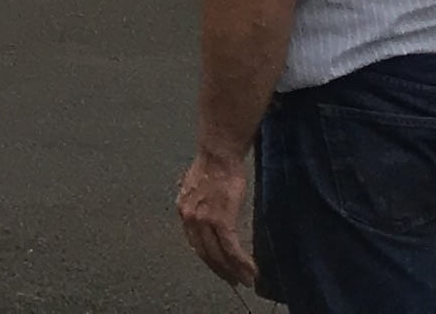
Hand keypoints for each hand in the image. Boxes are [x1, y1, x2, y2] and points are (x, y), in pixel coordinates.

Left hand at [177, 149, 255, 285]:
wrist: (218, 154)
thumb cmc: (213, 167)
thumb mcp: (197, 187)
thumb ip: (199, 204)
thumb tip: (206, 215)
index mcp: (183, 210)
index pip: (195, 243)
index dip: (210, 260)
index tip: (221, 270)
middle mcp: (189, 218)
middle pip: (206, 254)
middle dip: (222, 271)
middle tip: (236, 282)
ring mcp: (204, 220)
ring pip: (220, 255)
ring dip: (235, 271)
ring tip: (247, 280)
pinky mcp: (221, 220)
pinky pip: (231, 249)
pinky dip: (242, 262)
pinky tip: (252, 270)